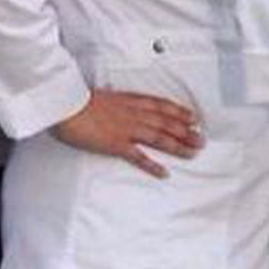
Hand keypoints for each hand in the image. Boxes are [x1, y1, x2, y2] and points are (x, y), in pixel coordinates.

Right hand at [53, 89, 202, 177]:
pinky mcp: (117, 145)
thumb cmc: (77, 99)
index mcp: (130, 100)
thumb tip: (118, 105)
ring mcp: (127, 130)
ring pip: (160, 138)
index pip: (161, 106)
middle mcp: (134, 114)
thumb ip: (115, 101)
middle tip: (201, 139)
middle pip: (167, 123)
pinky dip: (153, 165)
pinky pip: (139, 157)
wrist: (66, 104)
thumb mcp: (103, 95)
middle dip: (186, 131)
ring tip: (193, 153)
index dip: (179, 112)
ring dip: (178, 146)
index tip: (193, 117)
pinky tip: (164, 172)